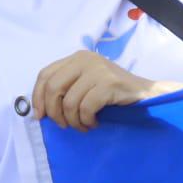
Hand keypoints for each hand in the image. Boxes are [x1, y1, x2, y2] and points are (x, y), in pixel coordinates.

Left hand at [31, 50, 182, 131]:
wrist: (145, 93)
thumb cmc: (112, 92)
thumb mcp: (85, 82)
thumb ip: (66, 87)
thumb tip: (38, 109)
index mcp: (77, 57)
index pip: (45, 75)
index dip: (37, 97)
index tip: (40, 116)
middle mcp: (86, 59)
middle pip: (53, 88)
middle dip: (54, 112)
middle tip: (64, 125)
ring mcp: (99, 70)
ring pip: (69, 102)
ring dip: (73, 121)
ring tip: (83, 125)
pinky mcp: (109, 83)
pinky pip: (86, 108)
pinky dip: (87, 120)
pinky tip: (94, 123)